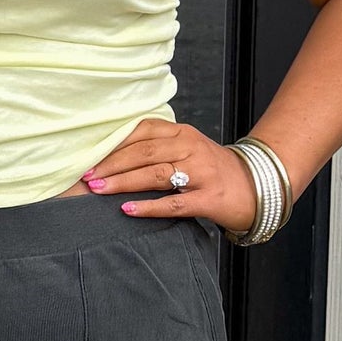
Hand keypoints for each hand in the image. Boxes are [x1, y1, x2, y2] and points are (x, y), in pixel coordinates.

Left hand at [80, 119, 258, 236]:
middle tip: (87, 176)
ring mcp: (201, 173)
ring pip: (156, 174)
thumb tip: (113, 156)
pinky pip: (174, 203)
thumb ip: (158, 148)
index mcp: (182, 133)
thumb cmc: (212, 171)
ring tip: (99, 189)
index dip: (114, 143)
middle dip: (112, 164)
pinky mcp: (208, 199)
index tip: (89, 156)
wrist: (255, 186)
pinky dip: (149, 207)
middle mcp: (191, 148)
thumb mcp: (187, 150)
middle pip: (144, 152)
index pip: (143, 131)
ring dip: (123, 182)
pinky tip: (128, 209)